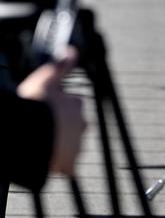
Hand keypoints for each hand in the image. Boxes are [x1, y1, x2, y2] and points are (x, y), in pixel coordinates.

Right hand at [17, 56, 84, 176]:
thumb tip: (71, 49)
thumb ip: (61, 65)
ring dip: (60, 145)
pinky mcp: (69, 164)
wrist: (29, 133)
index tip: (47, 109)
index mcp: (76, 103)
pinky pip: (67, 167)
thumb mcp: (45, 78)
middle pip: (74, 125)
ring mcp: (77, 145)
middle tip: (43, 128)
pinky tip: (49, 163)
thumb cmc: (35, 105)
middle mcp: (82, 123)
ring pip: (71, 145)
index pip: (72, 104)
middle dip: (62, 127)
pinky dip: (61, 166)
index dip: (58, 107)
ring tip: (43, 144)